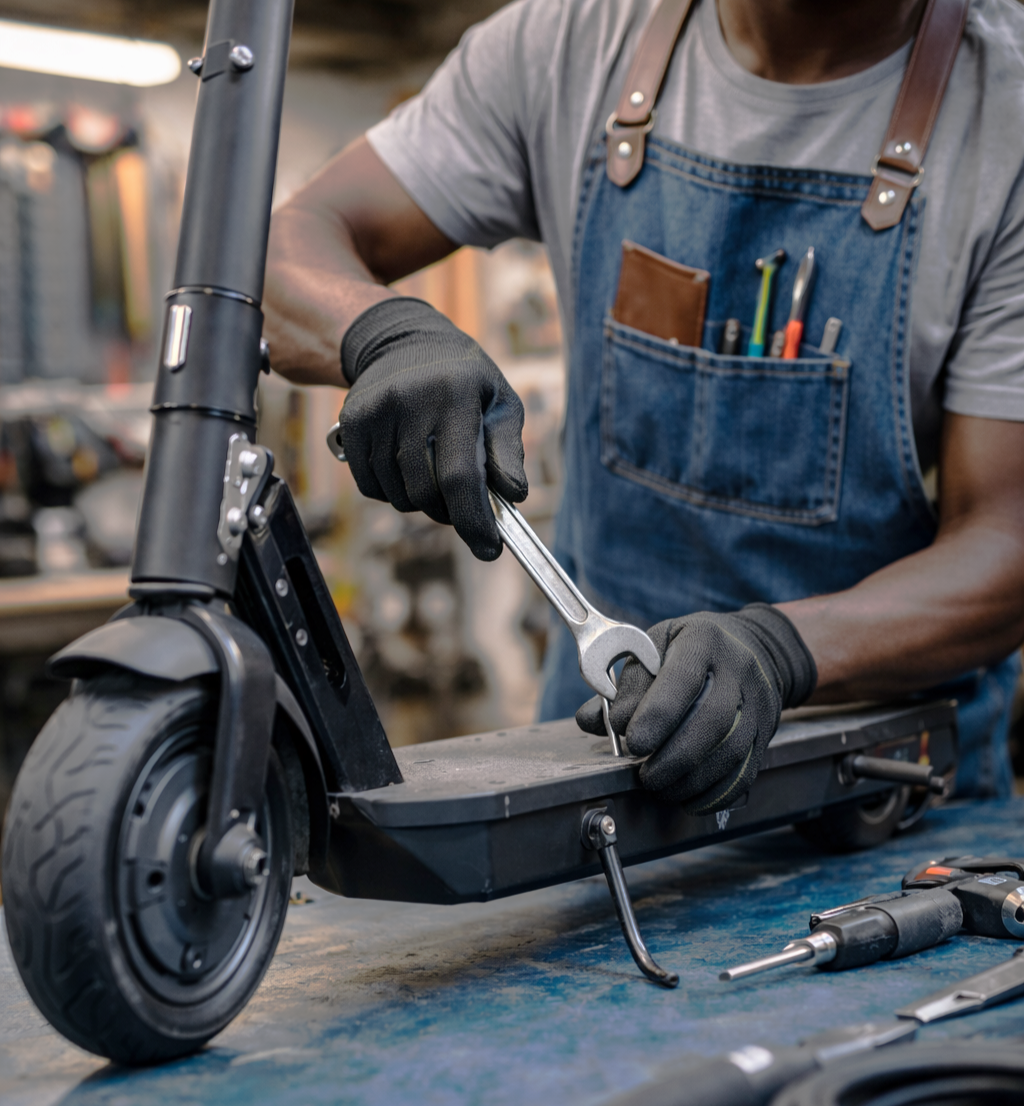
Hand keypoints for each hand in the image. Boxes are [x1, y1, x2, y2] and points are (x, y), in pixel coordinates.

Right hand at [338, 297, 526, 559]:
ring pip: (399, 496)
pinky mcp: (351, 424)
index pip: (460, 475)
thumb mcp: (500, 402)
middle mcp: (409, 401)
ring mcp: (375, 413)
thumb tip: (514, 495)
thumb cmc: (464, 379)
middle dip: (451, 513)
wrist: (403, 341)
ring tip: (436, 476)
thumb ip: (508, 450)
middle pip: (427, 493)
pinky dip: (394, 492)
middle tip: (465, 505)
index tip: (489, 550)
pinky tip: (408, 468)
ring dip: (422, 503)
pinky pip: (372, 487)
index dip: (474, 520)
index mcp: (454, 395)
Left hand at [576, 605, 815, 812]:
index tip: (632, 742)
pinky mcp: (767, 732)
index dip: (656, 715)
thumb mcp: (654, 647)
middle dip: (673, 757)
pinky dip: (715, 793)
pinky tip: (689, 798)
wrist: (755, 647)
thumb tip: (591, 721)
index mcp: (703, 640)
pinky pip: (746, 771)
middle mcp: (738, 669)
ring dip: (691, 780)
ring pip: (730, 751)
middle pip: (712, 720)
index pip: (682, 679)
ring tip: (660, 787)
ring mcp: (759, 702)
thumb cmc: (689, 648)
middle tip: (645, 775)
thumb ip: (623, 684)